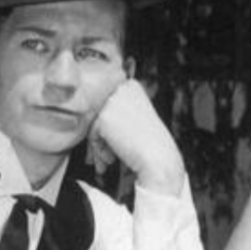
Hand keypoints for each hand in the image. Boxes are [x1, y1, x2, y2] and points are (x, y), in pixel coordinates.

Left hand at [89, 80, 184, 195]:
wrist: (158, 158)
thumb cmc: (150, 146)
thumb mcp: (134, 122)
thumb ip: (117, 115)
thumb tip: (93, 122)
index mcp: (131, 86)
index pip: (108, 105)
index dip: (110, 129)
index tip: (114, 146)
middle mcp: (121, 89)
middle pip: (99, 114)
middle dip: (101, 138)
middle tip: (106, 159)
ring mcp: (112, 101)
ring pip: (94, 124)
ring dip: (99, 146)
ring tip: (107, 162)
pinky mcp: (104, 116)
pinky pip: (92, 134)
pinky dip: (99, 150)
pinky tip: (111, 160)